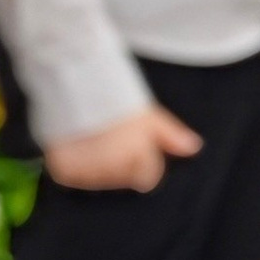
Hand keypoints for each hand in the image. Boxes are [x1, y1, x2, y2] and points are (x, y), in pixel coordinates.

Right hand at [43, 102, 202, 191]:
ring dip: (96, 165)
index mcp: (139, 156)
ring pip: (99, 180)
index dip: (144, 161)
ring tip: (91, 137)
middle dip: (119, 162)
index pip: (149, 177)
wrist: (74, 79)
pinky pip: (74, 176)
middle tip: (109, 136)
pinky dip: (75, 166)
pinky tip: (76, 145)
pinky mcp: (66, 170)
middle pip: (123, 179)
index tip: (133, 143)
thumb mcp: (148, 113)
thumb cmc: (114, 93)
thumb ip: (171, 135)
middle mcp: (115, 167)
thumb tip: (194, 147)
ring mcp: (89, 171)